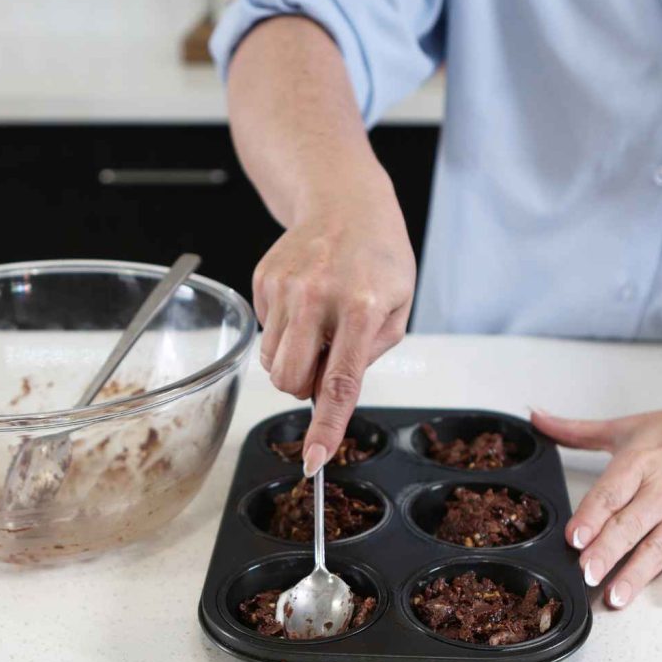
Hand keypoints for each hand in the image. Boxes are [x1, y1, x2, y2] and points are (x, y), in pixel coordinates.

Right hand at [253, 172, 414, 474]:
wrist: (345, 202)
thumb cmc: (379, 257)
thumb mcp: (397, 307)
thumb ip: (368, 355)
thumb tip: (326, 392)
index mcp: (361, 308)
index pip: (339, 383)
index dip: (326, 427)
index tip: (313, 459)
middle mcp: (318, 296)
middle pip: (290, 379)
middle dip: (302, 387)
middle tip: (323, 364)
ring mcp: (286, 287)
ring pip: (272, 361)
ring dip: (293, 358)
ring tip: (318, 325)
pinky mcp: (263, 280)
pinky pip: (265, 331)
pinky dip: (284, 329)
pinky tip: (304, 302)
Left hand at [531, 395, 661, 607]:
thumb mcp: (628, 426)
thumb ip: (576, 430)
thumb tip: (536, 417)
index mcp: (642, 460)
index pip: (612, 491)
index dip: (592, 515)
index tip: (574, 537)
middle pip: (631, 523)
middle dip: (608, 550)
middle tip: (587, 574)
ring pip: (660, 545)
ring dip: (638, 573)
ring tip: (616, 596)